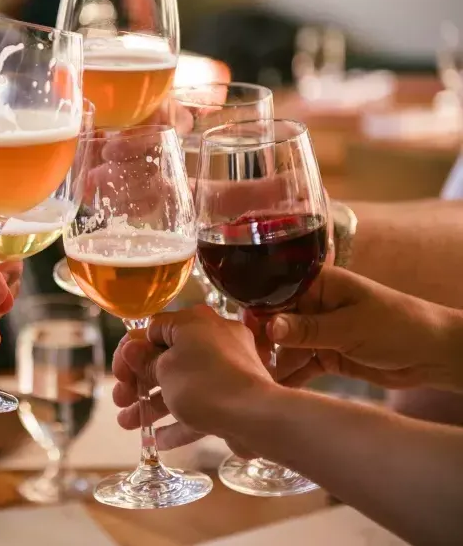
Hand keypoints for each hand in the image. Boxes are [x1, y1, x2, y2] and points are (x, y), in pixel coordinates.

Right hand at [112, 306, 275, 451]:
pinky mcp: (235, 394)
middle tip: (120, 401)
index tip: (119, 375)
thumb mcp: (164, 370)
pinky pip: (202, 402)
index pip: (153, 330)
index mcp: (194, 322)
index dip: (130, 352)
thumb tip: (132, 349)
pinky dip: (180, 418)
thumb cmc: (204, 384)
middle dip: (138, 382)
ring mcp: (226, 367)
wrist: (256, 416)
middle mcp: (212, 338)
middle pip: (165, 357)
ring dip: (153, 403)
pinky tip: (158, 441)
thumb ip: (144, 361)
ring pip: (181, 383)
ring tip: (128, 425)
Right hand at [266, 267, 462, 391]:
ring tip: (256, 383)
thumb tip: (269, 326)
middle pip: (274, 322)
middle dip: (261, 343)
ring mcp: (318, 332)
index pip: (275, 294)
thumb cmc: (399, 326)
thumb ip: (308, 329)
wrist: (435, 356)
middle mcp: (312, 305)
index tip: (241, 336)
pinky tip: (273, 391)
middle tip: (247, 366)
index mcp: (318, 285)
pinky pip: (299, 365)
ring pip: (284, 347)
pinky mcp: (325, 355)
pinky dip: (289, 377)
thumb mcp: (351, 327)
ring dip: (272, 364)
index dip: (256, 313)